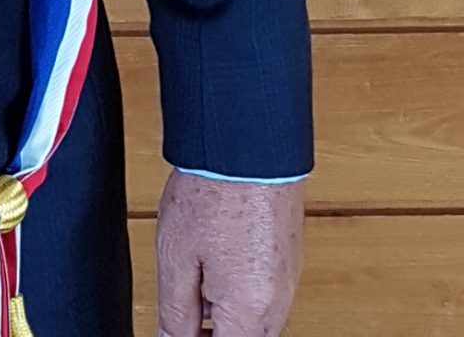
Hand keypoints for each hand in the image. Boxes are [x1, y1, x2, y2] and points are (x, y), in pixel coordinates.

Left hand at [154, 170, 301, 336]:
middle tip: (184, 292)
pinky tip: (214, 251)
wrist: (247, 144)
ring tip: (196, 262)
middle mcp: (278, 306)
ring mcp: (287, 282)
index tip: (177, 325)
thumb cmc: (213, 191)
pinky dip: (236, 286)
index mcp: (250, 314)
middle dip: (207, 327)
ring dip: (220, 307)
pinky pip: (262, 293)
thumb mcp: (176, 257)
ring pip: (250, 318)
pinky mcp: (288, 261)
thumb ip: (175, 313)